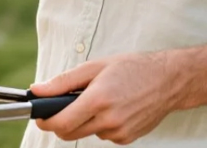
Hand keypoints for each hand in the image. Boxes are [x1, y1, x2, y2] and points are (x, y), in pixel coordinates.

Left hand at [30, 51, 185, 143]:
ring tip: (98, 100)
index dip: (45, 121)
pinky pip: (103, 135)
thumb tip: (36, 90)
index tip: (39, 117)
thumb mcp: (94, 67)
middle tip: (63, 107)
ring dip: (84, 122)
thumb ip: (63, 82)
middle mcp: (109, 120)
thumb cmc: (132, 68)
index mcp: (98, 99)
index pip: (61, 122)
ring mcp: (119, 132)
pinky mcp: (127, 139)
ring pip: (87, 133)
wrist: (169, 81)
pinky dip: (101, 125)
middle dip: (60, 123)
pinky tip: (114, 109)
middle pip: (69, 133)